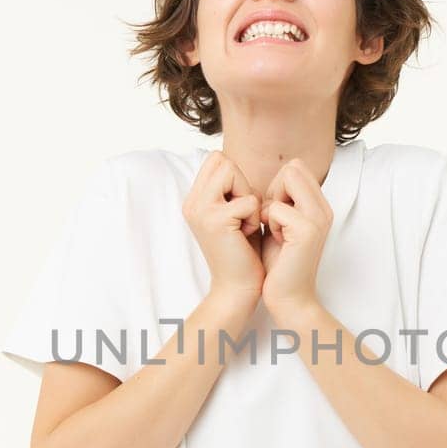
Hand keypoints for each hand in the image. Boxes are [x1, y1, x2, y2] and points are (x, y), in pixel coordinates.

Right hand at [182, 150, 263, 305]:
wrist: (238, 288)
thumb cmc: (243, 251)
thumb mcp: (234, 213)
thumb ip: (229, 189)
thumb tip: (233, 162)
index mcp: (194, 199)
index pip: (216, 159)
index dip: (236, 178)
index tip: (239, 209)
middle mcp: (191, 202)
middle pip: (222, 160)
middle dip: (241, 185)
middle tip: (242, 217)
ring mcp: (199, 209)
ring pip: (232, 171)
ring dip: (248, 199)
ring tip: (243, 225)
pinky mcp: (214, 220)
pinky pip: (249, 200)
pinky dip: (255, 218)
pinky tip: (246, 236)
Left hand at [258, 160, 332, 322]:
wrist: (288, 299)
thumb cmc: (279, 264)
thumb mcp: (278, 225)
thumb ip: (279, 201)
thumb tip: (267, 179)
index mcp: (319, 206)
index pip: (296, 167)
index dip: (277, 186)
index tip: (274, 214)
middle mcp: (324, 209)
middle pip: (293, 168)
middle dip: (274, 191)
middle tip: (274, 222)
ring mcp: (318, 218)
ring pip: (287, 180)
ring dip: (272, 205)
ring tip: (277, 231)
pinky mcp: (308, 230)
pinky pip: (276, 208)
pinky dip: (269, 224)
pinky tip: (278, 243)